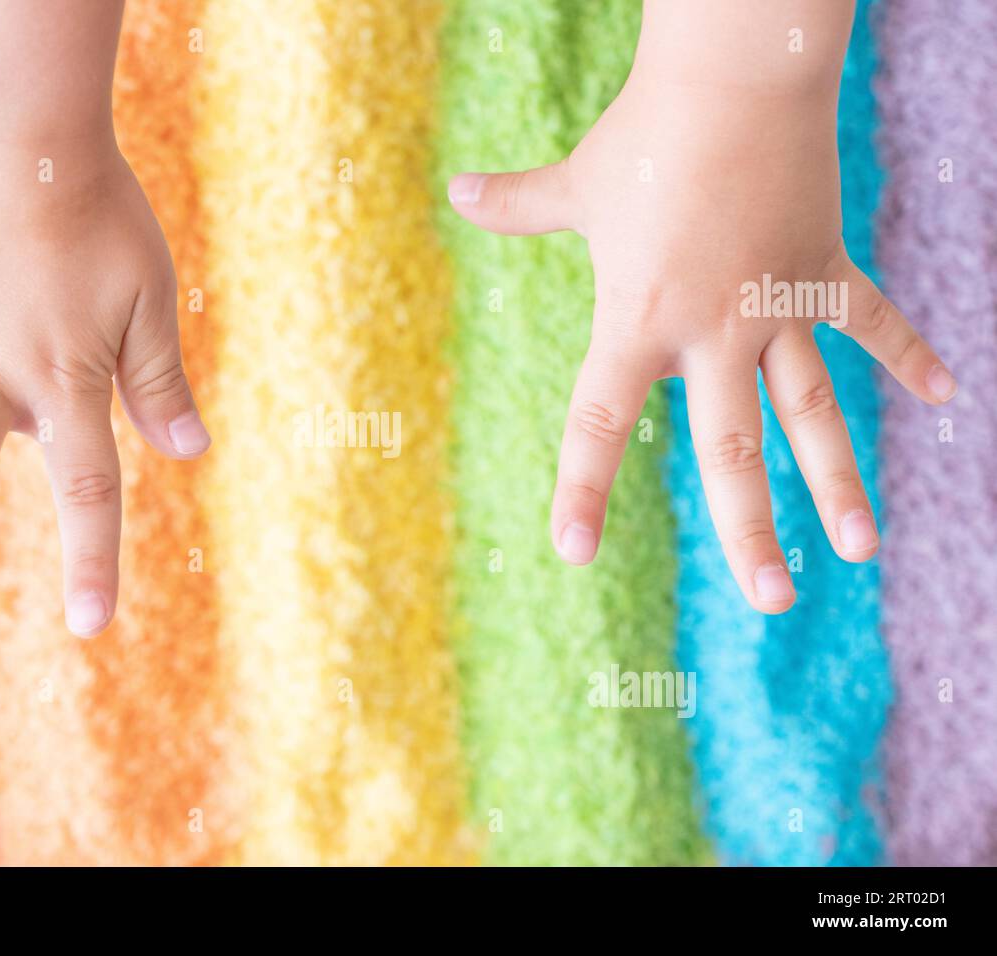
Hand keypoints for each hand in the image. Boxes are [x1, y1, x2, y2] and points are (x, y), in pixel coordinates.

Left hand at [447, 54, 954, 613]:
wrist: (734, 76)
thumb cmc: (645, 135)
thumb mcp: (577, 184)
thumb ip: (517, 205)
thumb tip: (454, 190)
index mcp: (638, 320)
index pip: (599, 423)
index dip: (583, 489)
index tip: (572, 553)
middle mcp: (712, 330)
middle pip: (732, 450)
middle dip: (751, 530)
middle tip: (770, 602)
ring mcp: (776, 307)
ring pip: (812, 413)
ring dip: (839, 483)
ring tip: (860, 553)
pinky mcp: (825, 273)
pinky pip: (873, 323)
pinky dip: (912, 354)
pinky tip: (946, 395)